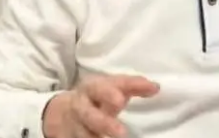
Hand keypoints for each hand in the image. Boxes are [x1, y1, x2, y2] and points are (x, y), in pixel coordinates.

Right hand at [42, 74, 159, 137]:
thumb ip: (134, 86)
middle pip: (90, 115)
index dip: (109, 94)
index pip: (100, 88)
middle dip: (104, 123)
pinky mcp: (69, 137)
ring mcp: (74, 125)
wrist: (62, 111)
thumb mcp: (112, 86)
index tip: (120, 100)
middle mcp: (80, 107)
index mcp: (91, 88)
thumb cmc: (97, 96)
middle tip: (122, 132)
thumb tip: (156, 88)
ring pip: (84, 135)